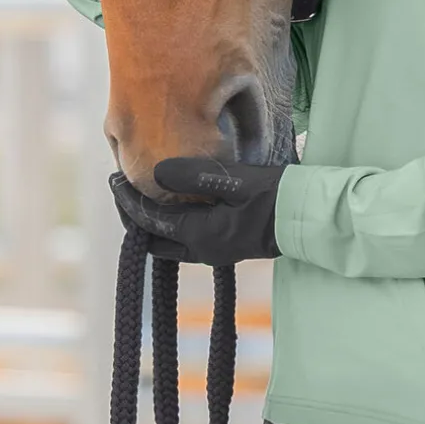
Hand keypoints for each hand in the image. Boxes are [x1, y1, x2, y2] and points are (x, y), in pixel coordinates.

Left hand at [110, 159, 284, 264]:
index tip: (115, 177)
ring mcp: (215, 251)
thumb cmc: (277, 197)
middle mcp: (203, 250)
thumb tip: (156, 173)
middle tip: (123, 187)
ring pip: (169, 240)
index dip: (129, 200)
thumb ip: (195, 177)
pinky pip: (185, 238)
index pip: (151, 220)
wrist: (310, 218)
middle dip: (134, 215)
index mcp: (201, 237)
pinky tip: (174, 201)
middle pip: (154, 238)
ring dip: (152, 218)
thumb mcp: (236, 180)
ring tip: (144, 190)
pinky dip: (170, 221)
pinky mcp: (226, 244)